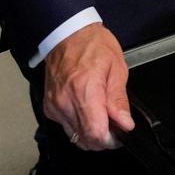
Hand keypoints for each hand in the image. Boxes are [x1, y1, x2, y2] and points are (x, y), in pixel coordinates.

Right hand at [43, 23, 133, 151]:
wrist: (67, 34)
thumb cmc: (93, 45)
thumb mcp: (116, 68)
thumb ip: (119, 100)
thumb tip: (125, 124)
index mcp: (84, 91)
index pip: (95, 133)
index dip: (110, 141)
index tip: (119, 135)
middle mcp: (66, 101)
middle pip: (84, 140)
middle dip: (102, 139)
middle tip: (113, 126)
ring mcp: (55, 105)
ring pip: (74, 137)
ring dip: (90, 133)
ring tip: (100, 116)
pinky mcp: (49, 106)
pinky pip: (65, 126)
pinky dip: (78, 125)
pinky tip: (86, 110)